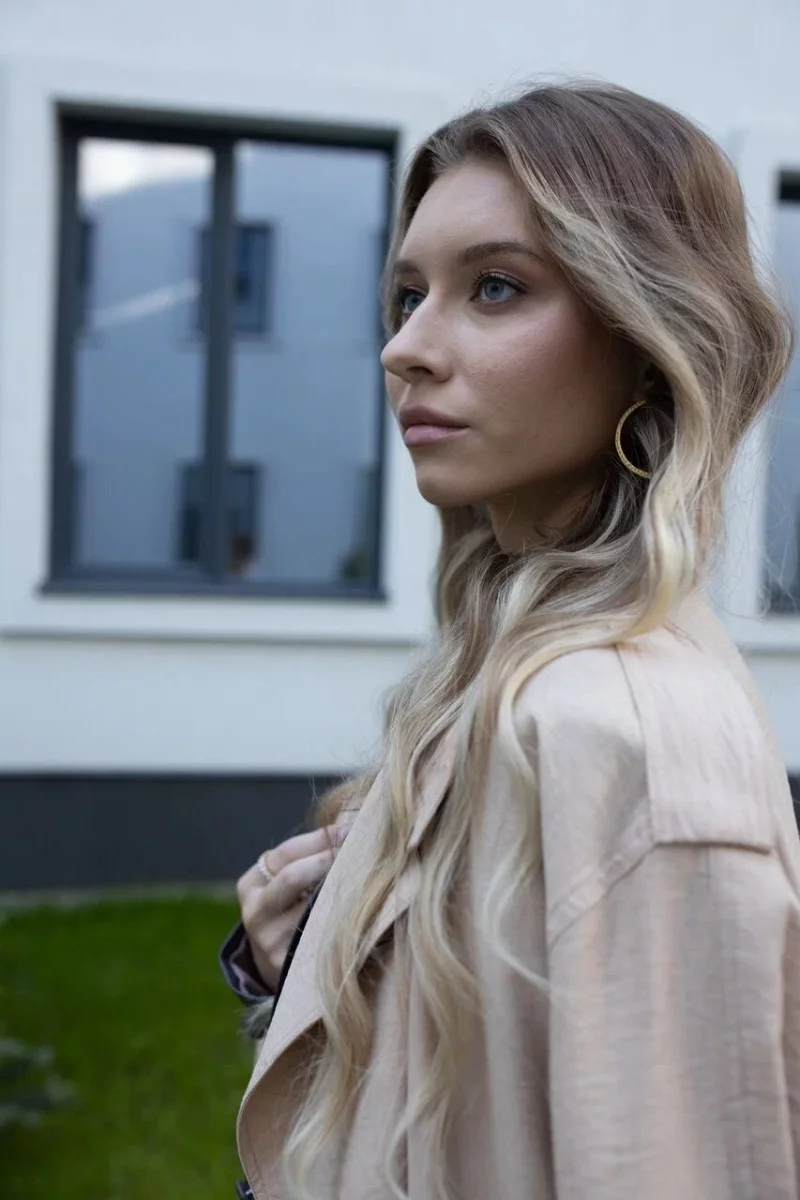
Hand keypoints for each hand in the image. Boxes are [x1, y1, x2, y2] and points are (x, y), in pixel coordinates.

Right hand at [236, 822, 351, 992]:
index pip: (287, 852)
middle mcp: (254, 912)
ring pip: (309, 907)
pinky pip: (320, 936)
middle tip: (357, 850)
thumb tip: (349, 824)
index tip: (350, 830)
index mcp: (250, 884)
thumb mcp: (287, 880)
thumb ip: (308, 854)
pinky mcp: (286, 965)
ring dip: (338, 891)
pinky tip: (359, 910)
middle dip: (327, 859)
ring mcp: (268, 941)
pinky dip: (340, 920)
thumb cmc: (291, 907)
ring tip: (364, 877)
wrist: (276, 962)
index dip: (320, 839)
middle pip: (292, 876)